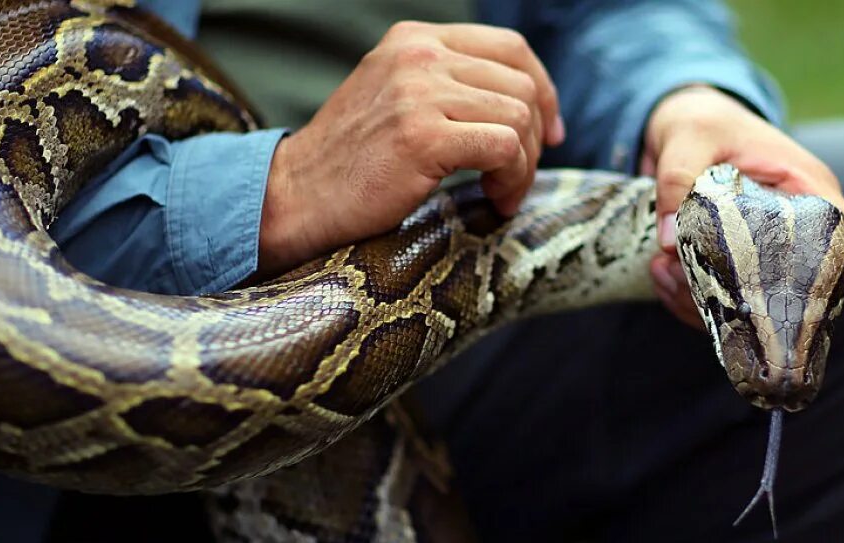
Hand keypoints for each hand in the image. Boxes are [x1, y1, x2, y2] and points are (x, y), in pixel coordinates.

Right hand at [257, 21, 564, 274]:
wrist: (294, 197)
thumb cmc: (349, 164)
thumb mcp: (394, 99)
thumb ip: (446, 87)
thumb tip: (523, 105)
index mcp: (414, 40)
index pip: (511, 48)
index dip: (543, 91)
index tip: (549, 134)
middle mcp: (419, 55)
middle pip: (522, 85)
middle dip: (534, 139)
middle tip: (516, 179)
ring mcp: (419, 93)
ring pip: (518, 116)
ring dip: (523, 165)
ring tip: (500, 194)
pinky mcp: (422, 136)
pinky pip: (504, 148)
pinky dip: (512, 179)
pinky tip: (494, 200)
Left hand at [641, 86, 843, 327]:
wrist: (681, 123)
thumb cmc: (701, 121)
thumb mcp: (689, 136)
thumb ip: (678, 179)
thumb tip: (669, 242)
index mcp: (805, 187)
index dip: (829, 274)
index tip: (780, 291)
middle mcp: (791, 225)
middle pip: (794, 287)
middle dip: (741, 299)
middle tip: (688, 280)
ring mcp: (761, 248)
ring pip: (751, 301)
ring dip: (704, 302)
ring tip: (663, 272)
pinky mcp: (730, 263)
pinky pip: (719, 298)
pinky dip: (688, 299)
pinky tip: (659, 276)